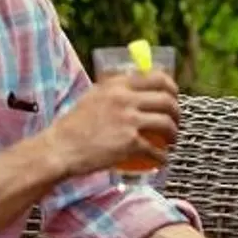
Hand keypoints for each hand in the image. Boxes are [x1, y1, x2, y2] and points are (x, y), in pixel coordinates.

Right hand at [52, 70, 179, 178]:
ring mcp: (128, 121)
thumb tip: (136, 89)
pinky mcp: (129, 143)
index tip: (174, 96)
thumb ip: (114, 91)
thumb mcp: (93, 97)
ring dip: (174, 134)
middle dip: (177, 113)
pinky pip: (155, 150)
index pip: (157, 78)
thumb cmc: (73, 126)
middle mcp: (124, 99)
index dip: (172, 87)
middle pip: (167, 101)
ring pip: (166, 124)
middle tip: (175, 122)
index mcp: (117, 85)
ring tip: (171, 140)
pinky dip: (162, 157)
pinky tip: (162, 160)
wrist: (59, 148)